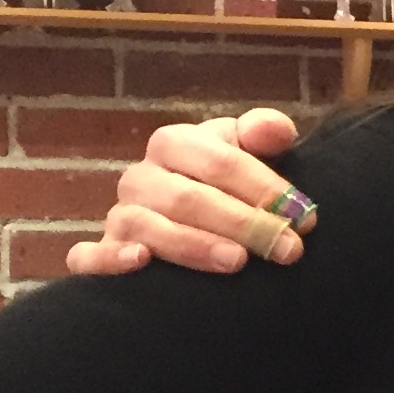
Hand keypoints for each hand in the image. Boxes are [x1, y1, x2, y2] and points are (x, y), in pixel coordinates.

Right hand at [67, 108, 309, 275]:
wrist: (199, 219)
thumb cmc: (228, 184)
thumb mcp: (247, 152)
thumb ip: (263, 134)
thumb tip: (276, 130)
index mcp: (174, 143)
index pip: (219, 160)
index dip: (264, 188)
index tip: (304, 217)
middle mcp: (140, 177)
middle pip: (188, 198)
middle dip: (243, 224)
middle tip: (287, 249)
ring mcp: (120, 215)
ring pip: (148, 227)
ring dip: (194, 246)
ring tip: (237, 262)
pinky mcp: (104, 251)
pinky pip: (89, 256)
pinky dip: (110, 260)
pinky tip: (142, 262)